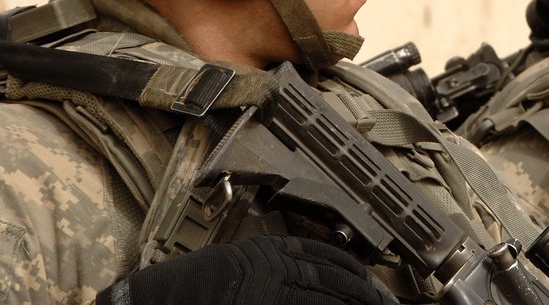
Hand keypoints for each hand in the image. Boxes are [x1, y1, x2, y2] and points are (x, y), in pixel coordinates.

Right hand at [96, 235, 395, 304]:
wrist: (160, 300)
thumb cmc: (191, 288)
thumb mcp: (237, 265)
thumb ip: (271, 269)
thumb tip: (310, 283)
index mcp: (271, 250)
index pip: (328, 257)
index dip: (356, 272)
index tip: (373, 284)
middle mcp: (277, 265)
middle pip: (336, 278)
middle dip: (367, 294)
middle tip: (388, 304)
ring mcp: (273, 288)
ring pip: (328, 296)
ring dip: (355, 304)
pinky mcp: (268, 302)